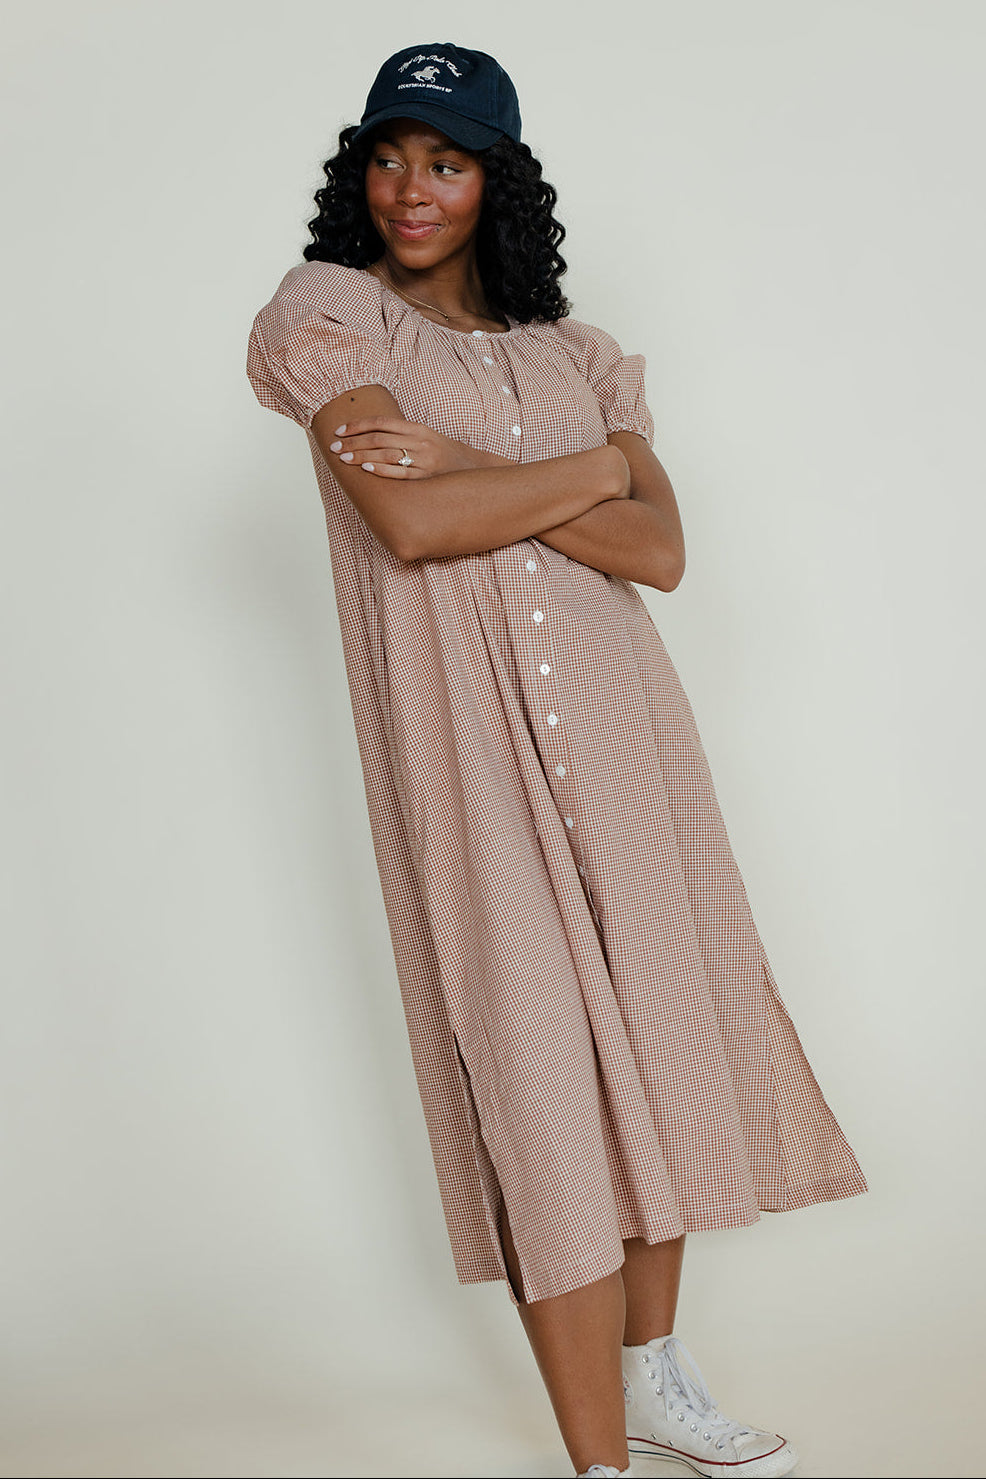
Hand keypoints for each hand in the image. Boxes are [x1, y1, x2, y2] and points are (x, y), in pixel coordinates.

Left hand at [326, 416, 493, 478]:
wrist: (475, 470)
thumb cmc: (445, 455)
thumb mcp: (426, 438)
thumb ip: (403, 435)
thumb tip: (371, 437)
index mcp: (418, 428)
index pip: (382, 422)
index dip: (358, 425)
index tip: (340, 430)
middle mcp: (420, 441)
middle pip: (379, 439)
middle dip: (353, 442)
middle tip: (334, 447)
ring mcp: (424, 460)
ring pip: (386, 455)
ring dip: (362, 457)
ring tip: (343, 458)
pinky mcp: (427, 477)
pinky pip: (401, 474)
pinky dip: (383, 471)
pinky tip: (367, 470)